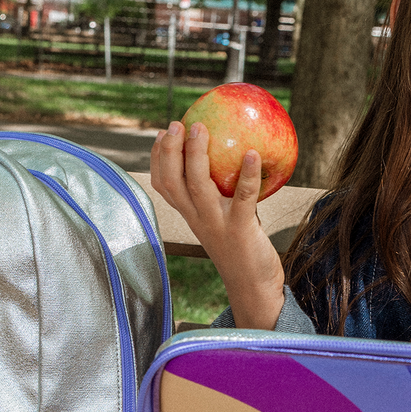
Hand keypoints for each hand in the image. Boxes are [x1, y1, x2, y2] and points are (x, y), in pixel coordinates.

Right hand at [151, 120, 285, 329]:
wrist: (253, 288)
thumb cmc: (244, 251)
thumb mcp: (226, 221)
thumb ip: (225, 197)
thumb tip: (238, 159)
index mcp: (191, 216)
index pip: (163, 185)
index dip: (157, 158)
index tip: (161, 133)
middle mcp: (198, 219)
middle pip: (172, 181)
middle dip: (169, 150)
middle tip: (177, 124)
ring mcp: (217, 224)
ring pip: (198, 185)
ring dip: (197, 154)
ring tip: (200, 128)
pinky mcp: (241, 230)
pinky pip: (244, 197)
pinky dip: (247, 174)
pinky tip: (253, 153)